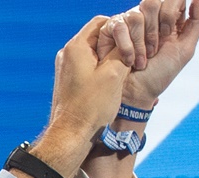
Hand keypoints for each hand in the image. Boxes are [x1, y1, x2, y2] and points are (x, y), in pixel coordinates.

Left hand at [43, 16, 133, 151]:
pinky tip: (111, 84)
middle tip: (130, 57)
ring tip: (123, 73)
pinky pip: (87, 68)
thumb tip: (127, 43)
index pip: (100, 22)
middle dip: (115, 45)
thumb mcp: (114, 75)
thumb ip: (122, 52)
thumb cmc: (91, 107)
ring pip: (93, 54)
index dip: (120, 28)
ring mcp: (65, 68)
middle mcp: (67, 54)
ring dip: (109, 60)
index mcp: (76, 47)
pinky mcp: (68, 81)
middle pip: (96, 38)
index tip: (132, 41)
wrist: (71, 134)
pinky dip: (100, 71)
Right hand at [98, 0, 198, 106]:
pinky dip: (126, 48)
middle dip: (155, 31)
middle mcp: (148, 16)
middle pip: (152, 2)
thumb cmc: (160, 75)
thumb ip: (197, 21)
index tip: (168, 34)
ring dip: (140, 44)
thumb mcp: (185, 50)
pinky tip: (128, 60)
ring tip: (141, 60)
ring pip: (136, 15)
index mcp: (168, 18)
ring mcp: (129, 21)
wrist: (136, 94)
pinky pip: (119, 26)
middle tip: (155, 50)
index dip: (169, 14)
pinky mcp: (112, 29)